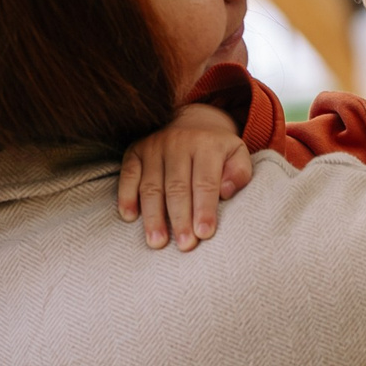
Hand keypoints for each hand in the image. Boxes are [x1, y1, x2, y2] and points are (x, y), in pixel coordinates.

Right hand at [118, 103, 254, 250]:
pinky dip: (126, 196)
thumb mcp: (237, 154)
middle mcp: (178, 143)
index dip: (204, 209)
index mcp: (206, 145)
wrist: (191, 120)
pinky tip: (129, 217)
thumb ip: (239, 172)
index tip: (204, 234)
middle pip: (177, 187)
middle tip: (184, 245)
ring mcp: (153, 146)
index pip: (205, 182)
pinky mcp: (135, 151)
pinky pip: (128, 175)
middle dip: (180, 218)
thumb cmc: (217, 149)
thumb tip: (227, 192)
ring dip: (153, 216)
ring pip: (152, 186)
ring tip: (157, 242)